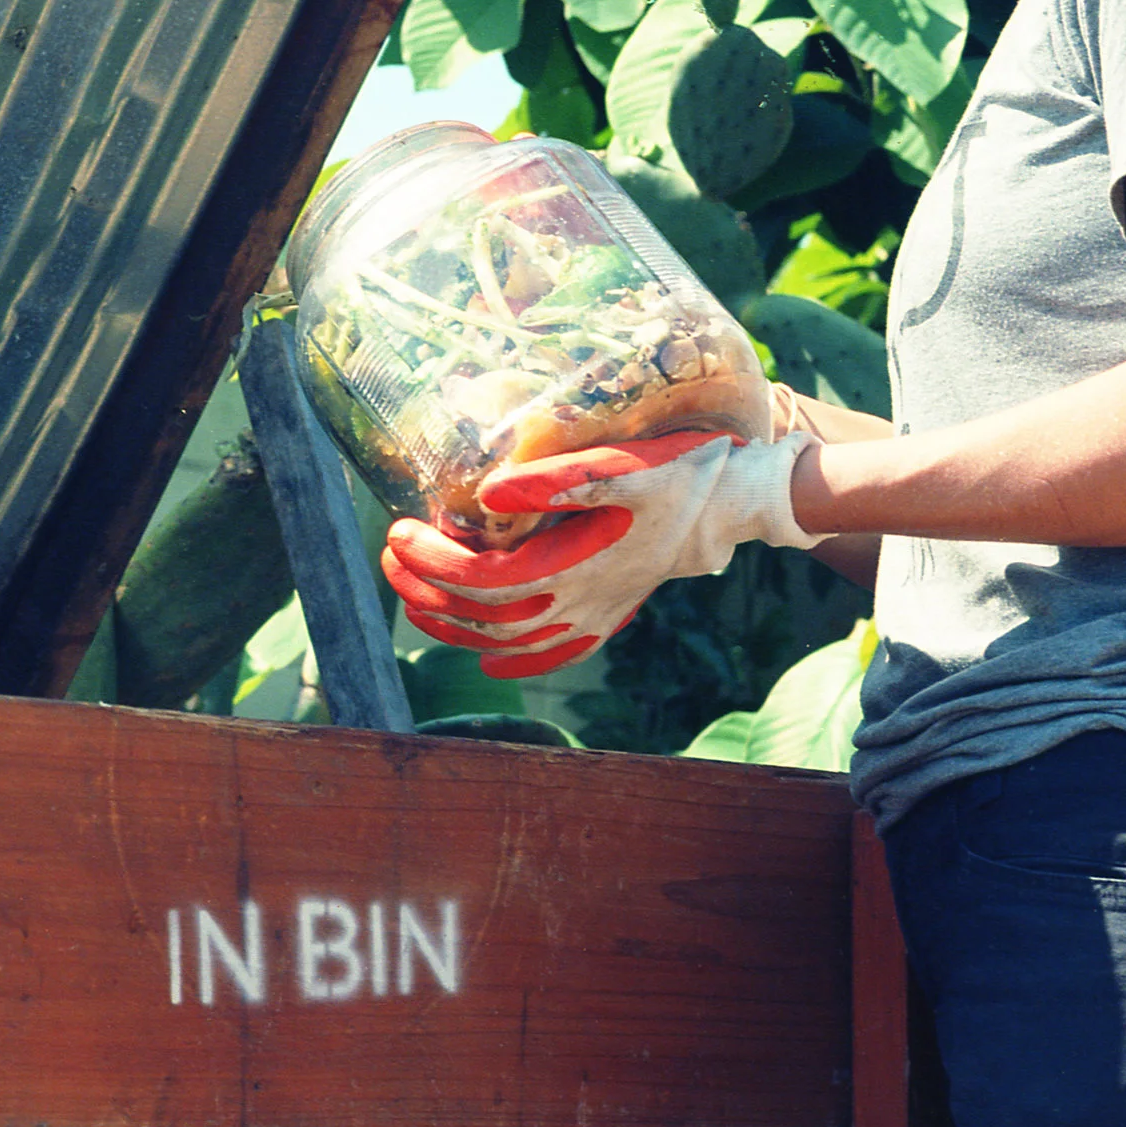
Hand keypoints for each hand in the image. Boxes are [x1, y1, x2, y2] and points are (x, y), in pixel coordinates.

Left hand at [382, 427, 813, 676]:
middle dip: (428, 590)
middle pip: (485, 616)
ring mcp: (595, 616)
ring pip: (509, 642)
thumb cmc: (680, 474)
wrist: (733, 504)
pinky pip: (552, 654)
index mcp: (577, 567)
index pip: (485, 579)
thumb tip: (488, 491)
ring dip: (455, 624)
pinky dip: (514, 660)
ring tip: (413, 595)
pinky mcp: (608, 614)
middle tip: (392, 555)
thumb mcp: (624, 465)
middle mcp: (581, 604)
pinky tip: (490, 661)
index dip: (435, 562)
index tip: (399, 531)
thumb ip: (556, 479)